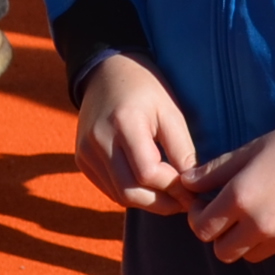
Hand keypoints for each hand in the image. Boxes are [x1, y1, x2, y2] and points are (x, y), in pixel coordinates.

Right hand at [74, 51, 198, 213]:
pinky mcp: (81, 160)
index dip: (173, 187)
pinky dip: (130, 193)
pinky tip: (148, 186)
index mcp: (123, 123)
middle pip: (130, 192)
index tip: (193, 191)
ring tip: (170, 196)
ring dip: (147, 201)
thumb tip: (192, 189)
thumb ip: (182, 151)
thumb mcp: (170, 112)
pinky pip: (108, 189)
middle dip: (161, 203)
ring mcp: (85, 152)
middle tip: (184, 202)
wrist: (106, 72)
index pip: (148, 173)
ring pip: (118, 195)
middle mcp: (98, 141)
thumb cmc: (145, 89)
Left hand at [182, 120, 274, 262]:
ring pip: (249, 256)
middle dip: (221, 236)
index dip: (199, 219)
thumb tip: (186, 183)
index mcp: (241, 197)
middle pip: (222, 252)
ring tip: (260, 214)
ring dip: (247, 241)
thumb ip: (215, 171)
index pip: (202, 228)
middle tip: (230, 216)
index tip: (207, 207)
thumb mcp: (252, 149)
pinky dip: (274, 241)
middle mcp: (259, 225)